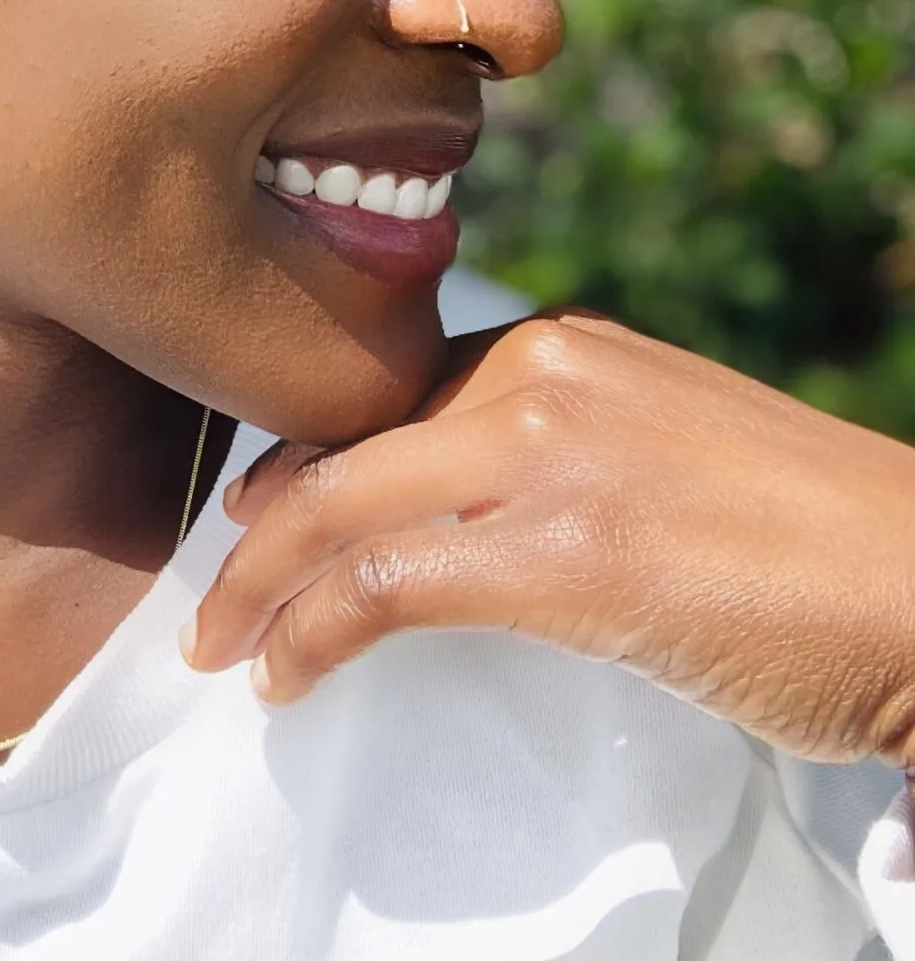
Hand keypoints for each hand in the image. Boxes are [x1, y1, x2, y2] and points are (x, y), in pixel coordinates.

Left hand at [183, 311, 914, 766]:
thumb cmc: (806, 548)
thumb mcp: (654, 457)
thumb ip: (556, 456)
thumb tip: (463, 515)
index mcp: (562, 345)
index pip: (389, 393)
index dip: (305, 460)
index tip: (262, 520)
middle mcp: (543, 371)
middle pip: (344, 440)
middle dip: (258, 524)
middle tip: (214, 593)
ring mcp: (552, 451)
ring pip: (343, 505)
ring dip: (262, 585)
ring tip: (226, 647)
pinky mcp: (569, 551)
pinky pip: (389, 584)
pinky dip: (314, 631)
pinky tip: (288, 676)